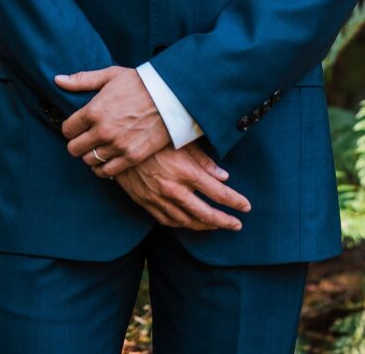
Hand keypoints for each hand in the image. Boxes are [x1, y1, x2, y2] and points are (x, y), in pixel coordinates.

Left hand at [55, 66, 170, 175]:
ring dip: (91, 154)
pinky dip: (103, 168)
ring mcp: (117, 145)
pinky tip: (107, 159)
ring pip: (89, 161)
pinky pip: (106, 171)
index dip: (71, 128)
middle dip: (77, 143)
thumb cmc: (140, 82)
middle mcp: (102, 131)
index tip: (78, 126)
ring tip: (98, 147)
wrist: (171, 95)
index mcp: (94, 110)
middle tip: (86, 138)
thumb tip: (58, 80)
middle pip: (74, 149)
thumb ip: (82, 80)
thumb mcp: (110, 75)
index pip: (67, 129)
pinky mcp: (131, 157)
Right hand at [113, 140, 251, 231]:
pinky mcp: (146, 204)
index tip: (246, 207)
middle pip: (206, 214)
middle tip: (237, 225)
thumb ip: (204, 161)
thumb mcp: (182, 142)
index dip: (235, 202)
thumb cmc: (154, 137)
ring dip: (205, 226)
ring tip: (217, 225)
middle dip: (225, 221)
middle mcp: (174, 189)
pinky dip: (182, 225)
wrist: (118, 144)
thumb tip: (224, 177)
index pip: (219, 193)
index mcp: (186, 172)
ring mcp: (159, 199)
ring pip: (188, 222)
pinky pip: (168, 221)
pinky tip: (190, 222)